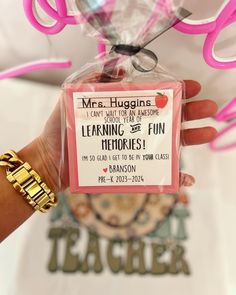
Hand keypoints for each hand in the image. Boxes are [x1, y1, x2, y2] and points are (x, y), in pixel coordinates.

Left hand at [37, 76, 217, 191]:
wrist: (50, 161)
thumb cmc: (61, 128)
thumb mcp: (74, 97)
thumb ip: (96, 80)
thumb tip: (122, 68)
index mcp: (123, 111)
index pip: (153, 99)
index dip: (173, 92)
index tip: (191, 86)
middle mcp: (132, 129)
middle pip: (166, 120)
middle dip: (190, 112)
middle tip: (208, 108)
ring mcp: (132, 149)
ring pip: (166, 144)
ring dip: (190, 138)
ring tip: (209, 132)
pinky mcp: (129, 168)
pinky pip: (155, 174)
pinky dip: (172, 177)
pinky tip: (187, 177)